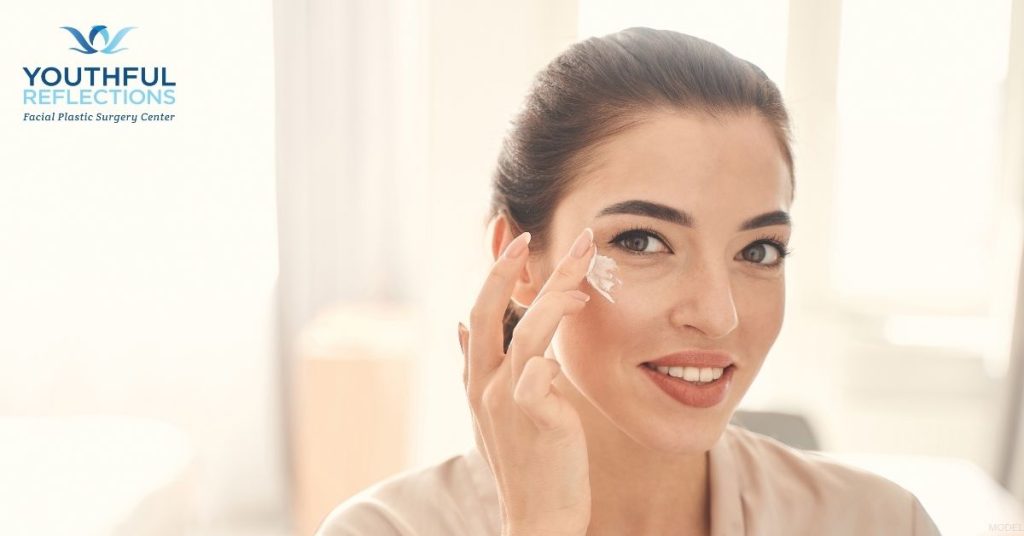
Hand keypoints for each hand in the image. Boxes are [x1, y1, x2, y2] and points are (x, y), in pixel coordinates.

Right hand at [458, 227, 596, 535]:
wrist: (538, 516)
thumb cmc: (524, 461)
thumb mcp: (491, 411)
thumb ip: (477, 367)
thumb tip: (460, 326)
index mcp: (476, 379)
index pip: (479, 313)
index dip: (496, 275)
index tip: (518, 244)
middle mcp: (484, 385)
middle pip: (488, 311)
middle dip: (509, 269)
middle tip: (533, 235)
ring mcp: (505, 401)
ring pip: (525, 332)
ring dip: (555, 296)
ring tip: (582, 274)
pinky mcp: (534, 417)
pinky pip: (540, 373)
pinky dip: (555, 354)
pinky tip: (575, 336)